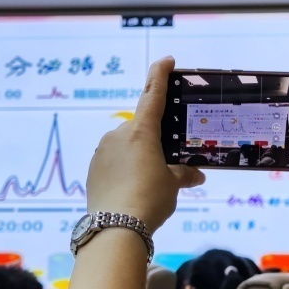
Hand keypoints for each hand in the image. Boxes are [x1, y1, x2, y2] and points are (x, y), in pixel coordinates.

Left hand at [86, 57, 204, 231]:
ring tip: (150, 184)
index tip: (165, 60)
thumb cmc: (149, 199)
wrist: (115, 228)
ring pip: (126, 147)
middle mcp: (118, 136)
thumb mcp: (172, 185)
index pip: (152, 95)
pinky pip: (113, 163)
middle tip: (167, 161)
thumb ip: (183, 174)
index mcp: (141, 132)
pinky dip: (125, 170)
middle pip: (141, 129)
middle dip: (154, 141)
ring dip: (138, 158)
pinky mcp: (93, 169)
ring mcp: (102, 152)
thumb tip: (196, 175)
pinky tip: (133, 190)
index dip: (159, 75)